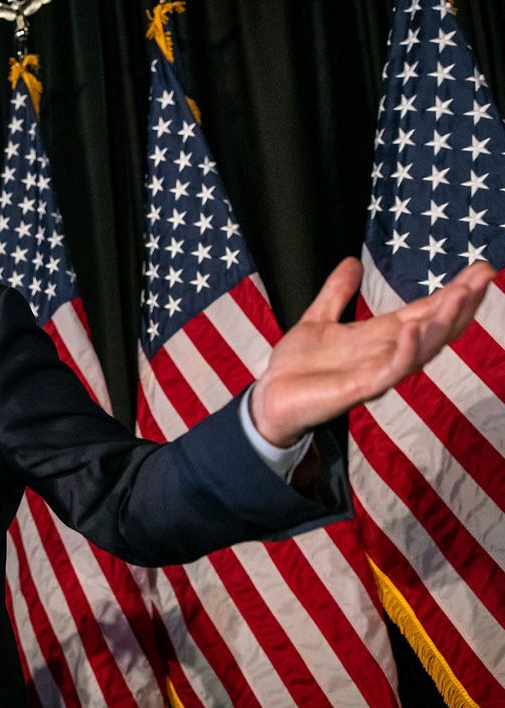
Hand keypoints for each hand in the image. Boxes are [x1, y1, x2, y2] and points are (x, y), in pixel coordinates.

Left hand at [251, 257, 494, 446]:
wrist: (271, 398)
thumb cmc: (297, 367)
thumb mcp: (318, 320)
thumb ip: (337, 293)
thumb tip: (352, 261)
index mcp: (381, 336)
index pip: (426, 310)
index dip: (453, 291)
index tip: (481, 268)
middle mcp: (387, 353)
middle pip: (435, 327)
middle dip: (461, 303)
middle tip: (483, 277)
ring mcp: (378, 371)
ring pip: (423, 348)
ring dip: (442, 323)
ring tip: (460, 296)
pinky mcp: (362, 388)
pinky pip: (391, 371)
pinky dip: (404, 351)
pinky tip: (411, 329)